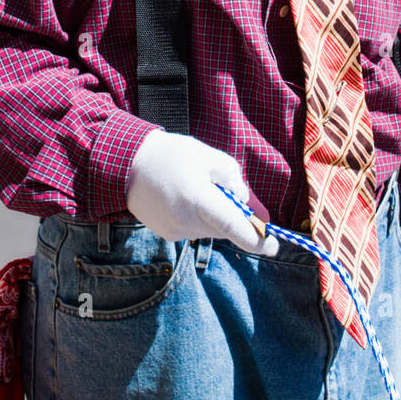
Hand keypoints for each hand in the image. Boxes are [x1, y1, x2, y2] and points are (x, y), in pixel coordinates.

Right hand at [126, 130, 278, 255]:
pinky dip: (198, 218)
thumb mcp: (210, 158)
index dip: (258, 239)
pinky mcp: (168, 235)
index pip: (235, 227)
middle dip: (234, 216)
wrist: (126, 164)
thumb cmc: (173, 155)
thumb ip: (235, 183)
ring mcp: (176, 232)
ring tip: (195, 188)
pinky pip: (194, 230)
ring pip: (211, 230)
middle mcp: (187, 222)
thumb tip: (252, 209)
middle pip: (226, 229)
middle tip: (225, 190)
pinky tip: (183, 198)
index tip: (274, 244)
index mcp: (199, 200)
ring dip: (214, 215)